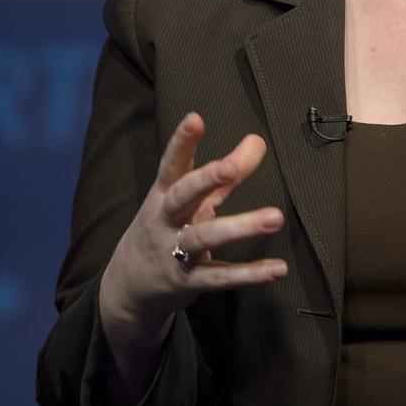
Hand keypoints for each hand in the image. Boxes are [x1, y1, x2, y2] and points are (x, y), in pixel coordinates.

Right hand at [102, 112, 287, 328]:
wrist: (127, 287)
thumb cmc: (166, 230)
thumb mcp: (188, 201)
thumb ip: (224, 174)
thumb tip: (257, 141)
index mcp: (164, 195)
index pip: (172, 164)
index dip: (182, 142)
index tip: (195, 118)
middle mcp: (166, 221)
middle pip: (182, 196)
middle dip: (205, 179)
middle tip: (232, 167)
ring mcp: (175, 253)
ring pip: (204, 237)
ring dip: (240, 227)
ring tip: (275, 217)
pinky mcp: (188, 282)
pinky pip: (220, 277)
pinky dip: (249, 274)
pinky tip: (277, 269)